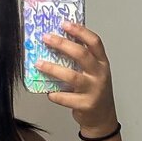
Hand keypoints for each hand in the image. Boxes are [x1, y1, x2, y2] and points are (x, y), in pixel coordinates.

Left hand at [38, 22, 119, 136]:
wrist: (103, 117)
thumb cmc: (94, 90)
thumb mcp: (93, 72)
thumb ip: (81, 59)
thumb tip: (57, 41)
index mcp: (102, 63)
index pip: (94, 42)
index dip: (80, 31)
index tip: (64, 23)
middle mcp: (99, 74)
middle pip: (82, 55)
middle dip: (62, 44)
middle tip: (46, 38)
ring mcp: (94, 90)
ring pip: (72, 77)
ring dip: (53, 68)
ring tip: (39, 63)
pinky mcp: (86, 105)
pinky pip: (67, 98)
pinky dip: (55, 94)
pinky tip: (48, 92)